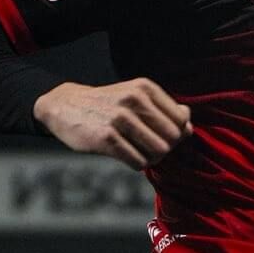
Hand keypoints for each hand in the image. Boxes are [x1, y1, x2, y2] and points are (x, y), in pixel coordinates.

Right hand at [33, 80, 191, 171]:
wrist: (64, 106)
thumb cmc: (107, 105)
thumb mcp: (136, 98)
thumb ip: (164, 110)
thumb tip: (189, 125)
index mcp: (145, 88)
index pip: (181, 120)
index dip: (176, 134)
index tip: (160, 135)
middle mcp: (134, 100)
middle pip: (172, 139)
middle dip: (164, 148)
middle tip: (149, 148)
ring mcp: (120, 119)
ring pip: (158, 153)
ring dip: (151, 159)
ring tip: (138, 153)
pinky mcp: (107, 138)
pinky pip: (138, 162)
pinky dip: (136, 164)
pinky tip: (126, 156)